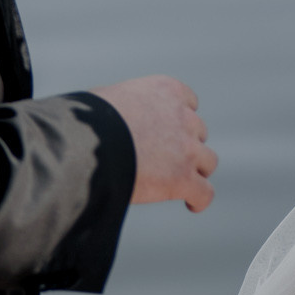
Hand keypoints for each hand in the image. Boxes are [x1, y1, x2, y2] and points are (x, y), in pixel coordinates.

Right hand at [88, 75, 217, 211]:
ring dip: (196, 171)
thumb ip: (121, 102)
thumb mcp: (106, 97)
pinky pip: (204, 192)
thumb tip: (107, 112)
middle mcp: (183, 117)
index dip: (180, 119)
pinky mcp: (183, 178)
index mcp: (166, 91)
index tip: (169, 131)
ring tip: (182, 183)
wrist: (89, 144)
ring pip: (207, 162)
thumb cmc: (87, 120)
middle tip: (167, 160)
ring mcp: (186, 148)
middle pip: (198, 133)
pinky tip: (191, 204)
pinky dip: (199, 199)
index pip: (189, 102)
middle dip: (186, 145)